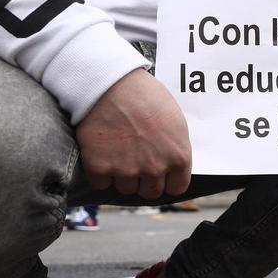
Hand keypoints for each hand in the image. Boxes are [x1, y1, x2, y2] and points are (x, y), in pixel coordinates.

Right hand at [75, 69, 191, 198]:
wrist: (111, 84)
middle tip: (135, 161)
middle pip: (150, 192)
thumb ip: (175, 147)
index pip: (176, 188)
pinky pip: (101, 183)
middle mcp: (155, 168)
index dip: (167, 181)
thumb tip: (173, 163)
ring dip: (121, 176)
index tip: (160, 175)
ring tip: (118, 152)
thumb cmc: (145, 96)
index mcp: (178, 157)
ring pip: (126, 188)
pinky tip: (102, 153)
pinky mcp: (100, 168)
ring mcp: (127, 170)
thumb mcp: (176, 121)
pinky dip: (99, 172)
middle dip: (144, 180)